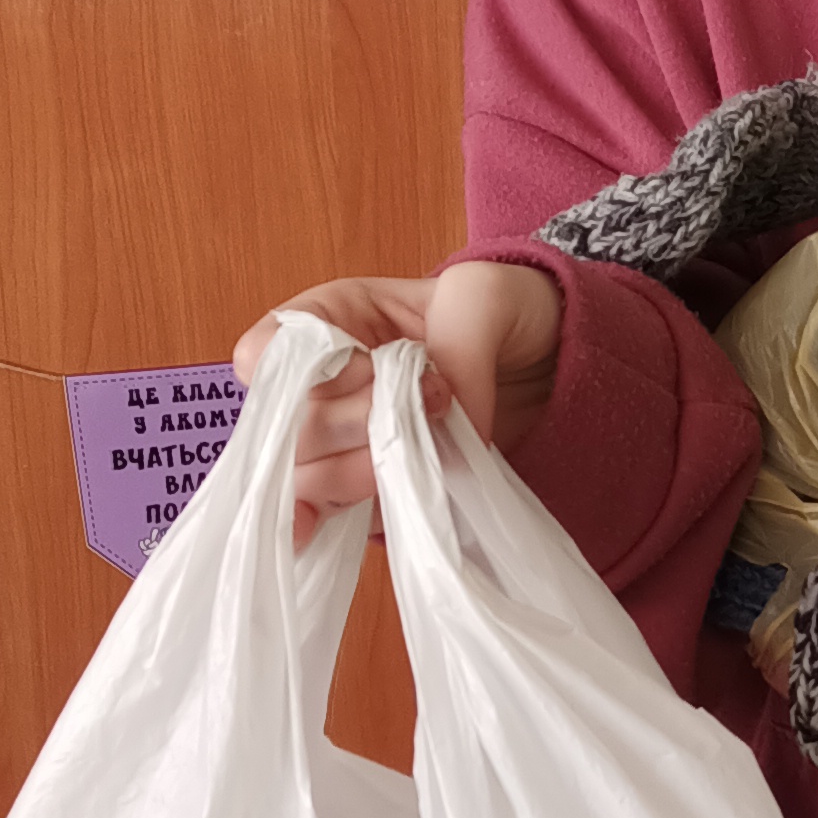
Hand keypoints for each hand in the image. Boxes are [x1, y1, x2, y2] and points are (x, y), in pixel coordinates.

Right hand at [234, 262, 564, 542]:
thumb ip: (459, 347)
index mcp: (331, 319)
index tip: (372, 369)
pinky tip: (369, 516)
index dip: (306, 374)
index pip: (266, 353)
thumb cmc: (509, 315)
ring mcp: (342, 442)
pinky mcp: (368, 489)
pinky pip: (333, 517)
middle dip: (356, 425)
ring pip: (307, 478)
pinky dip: (349, 520)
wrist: (551, 372)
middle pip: (287, 427)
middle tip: (432, 406)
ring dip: (366, 472)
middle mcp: (322, 384)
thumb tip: (441, 428)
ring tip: (432, 446)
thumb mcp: (487, 298)